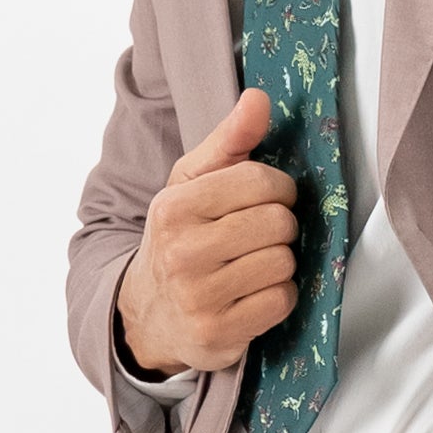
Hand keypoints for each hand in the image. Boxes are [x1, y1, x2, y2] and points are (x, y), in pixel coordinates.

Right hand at [118, 94, 299, 376]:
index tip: (269, 197)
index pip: (259, 181)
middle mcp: (182, 252)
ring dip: (280, 262)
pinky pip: (281, 301)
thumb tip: (259, 99)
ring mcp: (199, 297)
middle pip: (278, 223)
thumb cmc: (180, 238)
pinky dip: (278, 295)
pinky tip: (255, 292)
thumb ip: (228, 141)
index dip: (278, 187)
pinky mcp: (219, 334)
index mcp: (175, 208)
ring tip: (255, 263)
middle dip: (280, 226)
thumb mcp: (191, 184)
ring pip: (283, 262)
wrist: (149, 312)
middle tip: (261, 234)